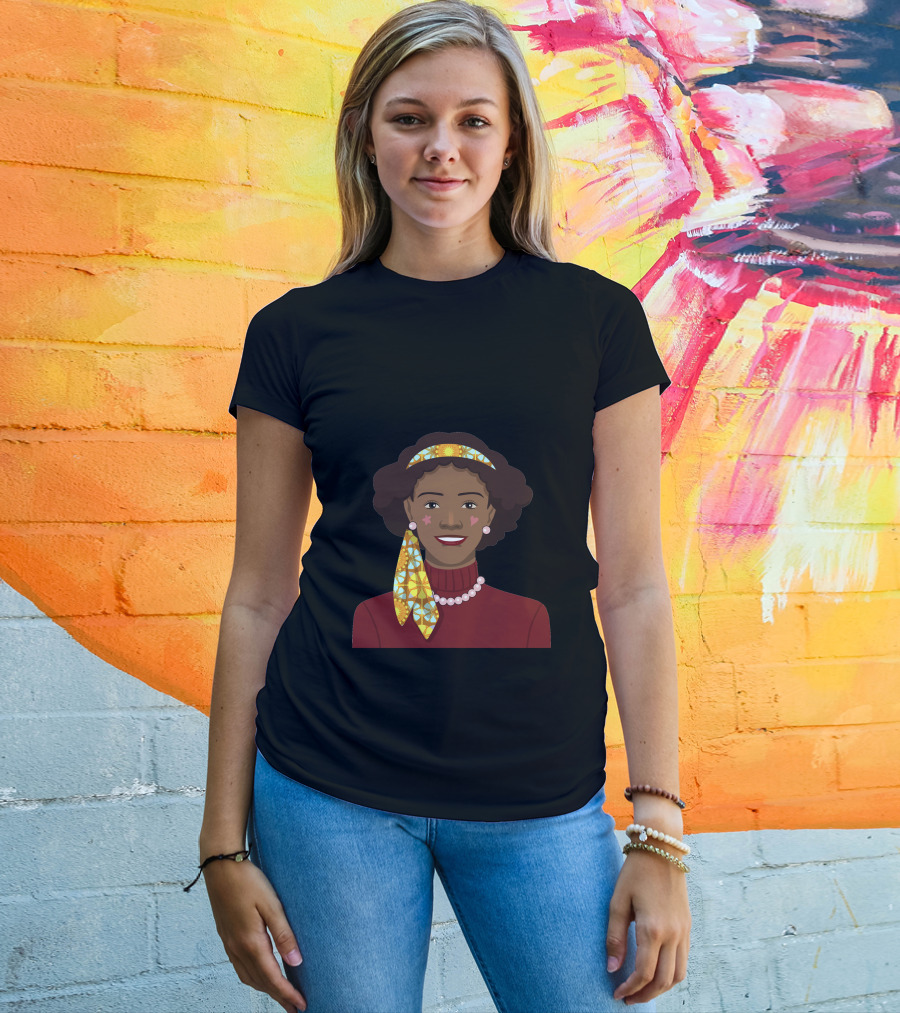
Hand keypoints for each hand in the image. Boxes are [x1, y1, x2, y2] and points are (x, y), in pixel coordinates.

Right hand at [203, 858, 307, 1012]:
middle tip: (295, 1007)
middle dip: (278, 997)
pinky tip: (260, 974)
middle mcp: (237, 948)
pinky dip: (253, 977)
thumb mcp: (271, 904)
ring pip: (248, 977)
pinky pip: (240, 967)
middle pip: (260, 982)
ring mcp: (229, 943)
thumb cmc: (248, 880)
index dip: (287, 994)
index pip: (272, 978)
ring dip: (265, 989)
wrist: (220, 865)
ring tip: (281, 994)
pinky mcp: (226, 936)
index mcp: (250, 942)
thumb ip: (284, 934)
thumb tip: (296, 962)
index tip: (301, 1005)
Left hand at [606, 846, 690, 1005]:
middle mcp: (672, 934)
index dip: (630, 989)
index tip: (617, 993)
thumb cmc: (635, 873)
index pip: (643, 974)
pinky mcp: (688, 926)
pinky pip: (684, 960)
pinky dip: (671, 974)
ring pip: (678, 975)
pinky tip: (656, 971)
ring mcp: (683, 931)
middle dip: (645, 995)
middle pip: (663, 981)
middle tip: (628, 998)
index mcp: (652, 929)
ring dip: (660, 988)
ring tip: (642, 990)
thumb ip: (615, 937)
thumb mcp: (618, 902)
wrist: (662, 849)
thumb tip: (612, 969)